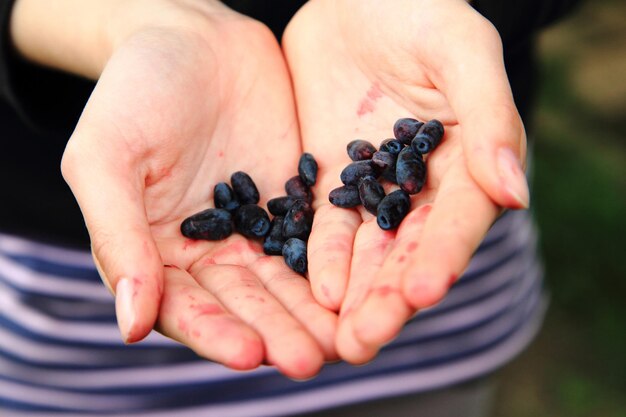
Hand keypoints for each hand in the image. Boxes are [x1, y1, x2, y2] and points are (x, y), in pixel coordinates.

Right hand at [58, 1, 335, 377]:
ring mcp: (256, 228)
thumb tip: (130, 323)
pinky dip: (336, 268)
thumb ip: (117, 237)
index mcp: (157, 253)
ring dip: (313, 315)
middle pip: (245, 305)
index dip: (217, 334)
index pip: (187, 308)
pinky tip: (360, 288)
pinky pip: (317, 242)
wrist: (194, 38)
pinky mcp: (294, 203)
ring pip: (287, 283)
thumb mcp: (106, 158)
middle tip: (311, 359)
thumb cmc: (135, 92)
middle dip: (278, 333)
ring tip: (344, 340)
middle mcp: (210, 252)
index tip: (252, 353)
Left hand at [283, 0, 528, 362]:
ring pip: (366, 252)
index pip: (457, 222)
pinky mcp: (330, 179)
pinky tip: (311, 289)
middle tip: (365, 341)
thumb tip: (514, 191)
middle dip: (388, 298)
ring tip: (339, 340)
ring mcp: (373, 188)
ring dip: (352, 296)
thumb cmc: (420, 11)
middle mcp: (422, 187)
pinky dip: (319, 258)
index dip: (441, 257)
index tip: (421, 293)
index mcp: (466, 163)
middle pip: (407, 252)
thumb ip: (489, 118)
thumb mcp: (460, 51)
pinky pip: (324, 226)